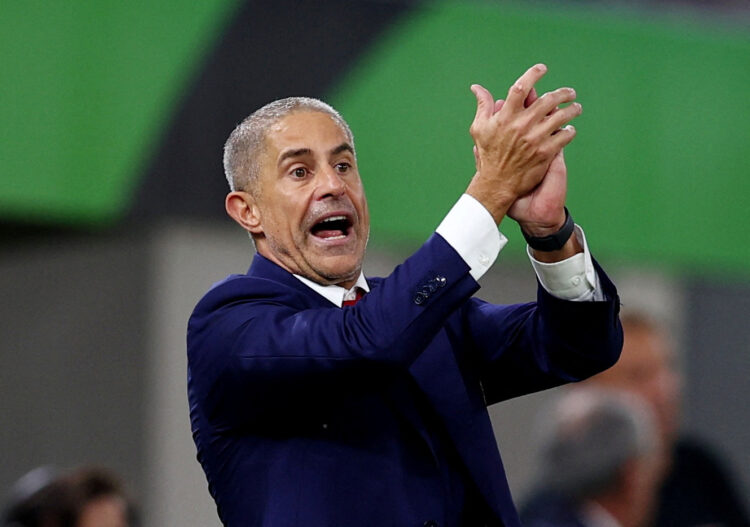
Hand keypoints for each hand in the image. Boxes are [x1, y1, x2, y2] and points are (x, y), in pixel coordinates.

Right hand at [466, 64, 580, 224]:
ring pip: (561, 117)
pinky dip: (569, 131)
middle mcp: (521, 125)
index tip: (542, 69)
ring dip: (572, 110)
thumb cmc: (488, 155)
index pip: (521, 88)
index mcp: (505, 116)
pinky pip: (564, 137)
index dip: (533, 75)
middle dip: (563, 93)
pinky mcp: (545, 153)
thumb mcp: (479, 128)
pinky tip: (570, 130)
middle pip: (548, 100)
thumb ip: (483, 106)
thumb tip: (477, 88)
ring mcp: (535, 139)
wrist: (497, 184)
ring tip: (576, 108)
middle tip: (569, 93)